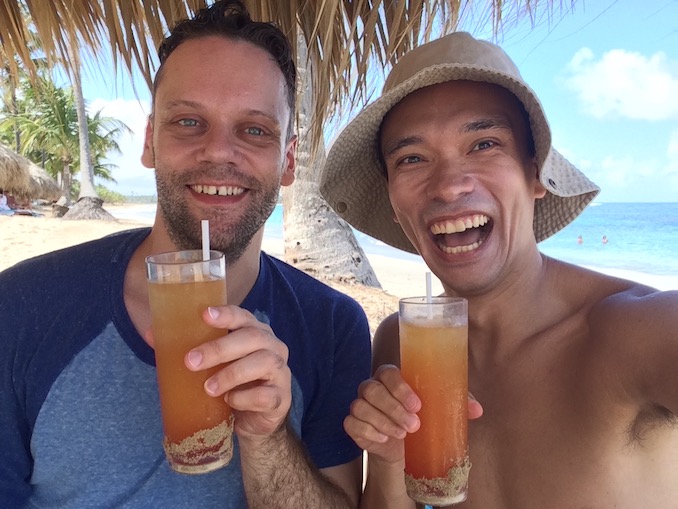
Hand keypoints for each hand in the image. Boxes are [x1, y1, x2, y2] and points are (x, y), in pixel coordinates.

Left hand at [185, 305, 291, 443]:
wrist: (254, 423)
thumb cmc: (232, 385)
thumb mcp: (213, 365)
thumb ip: (190, 349)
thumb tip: (152, 335)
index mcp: (255, 333)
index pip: (243, 316)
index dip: (226, 314)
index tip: (204, 315)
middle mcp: (272, 347)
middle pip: (252, 337)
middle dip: (220, 348)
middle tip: (191, 361)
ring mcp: (281, 372)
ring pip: (263, 363)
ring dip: (232, 374)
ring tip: (208, 388)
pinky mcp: (281, 398)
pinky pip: (266, 395)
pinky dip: (245, 398)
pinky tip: (230, 402)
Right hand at [343, 365, 482, 463]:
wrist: (405, 447)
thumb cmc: (422, 418)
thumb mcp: (440, 409)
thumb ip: (456, 404)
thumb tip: (477, 410)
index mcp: (391, 377)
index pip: (387, 372)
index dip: (399, 387)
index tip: (418, 405)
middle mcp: (372, 387)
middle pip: (372, 389)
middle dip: (393, 408)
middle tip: (415, 425)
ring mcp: (360, 405)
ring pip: (360, 406)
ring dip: (382, 422)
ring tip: (402, 434)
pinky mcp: (353, 424)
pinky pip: (351, 424)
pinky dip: (368, 431)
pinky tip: (384, 439)